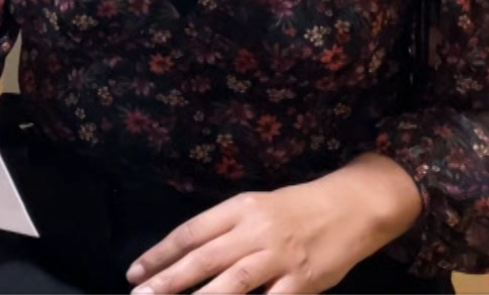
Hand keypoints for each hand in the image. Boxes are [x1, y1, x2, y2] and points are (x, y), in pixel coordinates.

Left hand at [128, 156, 422, 294]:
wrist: (354, 205)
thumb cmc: (298, 208)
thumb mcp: (255, 206)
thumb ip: (222, 230)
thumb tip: (183, 256)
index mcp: (239, 210)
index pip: (189, 233)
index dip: (159, 255)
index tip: (134, 273)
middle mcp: (256, 232)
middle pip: (203, 259)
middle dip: (167, 281)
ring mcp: (280, 258)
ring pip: (232, 283)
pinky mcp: (304, 280)